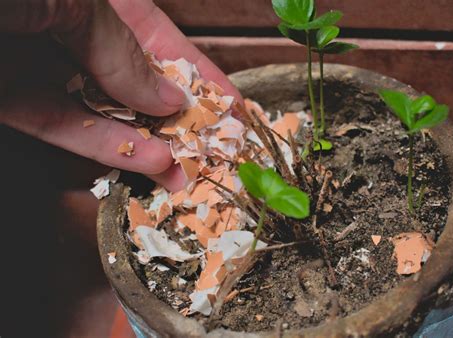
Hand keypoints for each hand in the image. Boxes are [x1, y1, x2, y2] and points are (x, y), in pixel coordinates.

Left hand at [0, 0, 241, 191]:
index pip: (155, 34)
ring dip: (145, 141)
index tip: (230, 103)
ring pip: (100, 108)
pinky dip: (103, 146)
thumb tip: (168, 96)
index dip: (197, 69)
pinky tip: (144, 162)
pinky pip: (61, 124)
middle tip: (213, 146)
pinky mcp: (4, 98)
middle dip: (176, 114)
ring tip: (185, 168)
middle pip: (132, 76)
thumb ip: (119, 46)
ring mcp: (32, 62)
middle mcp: (62, 24)